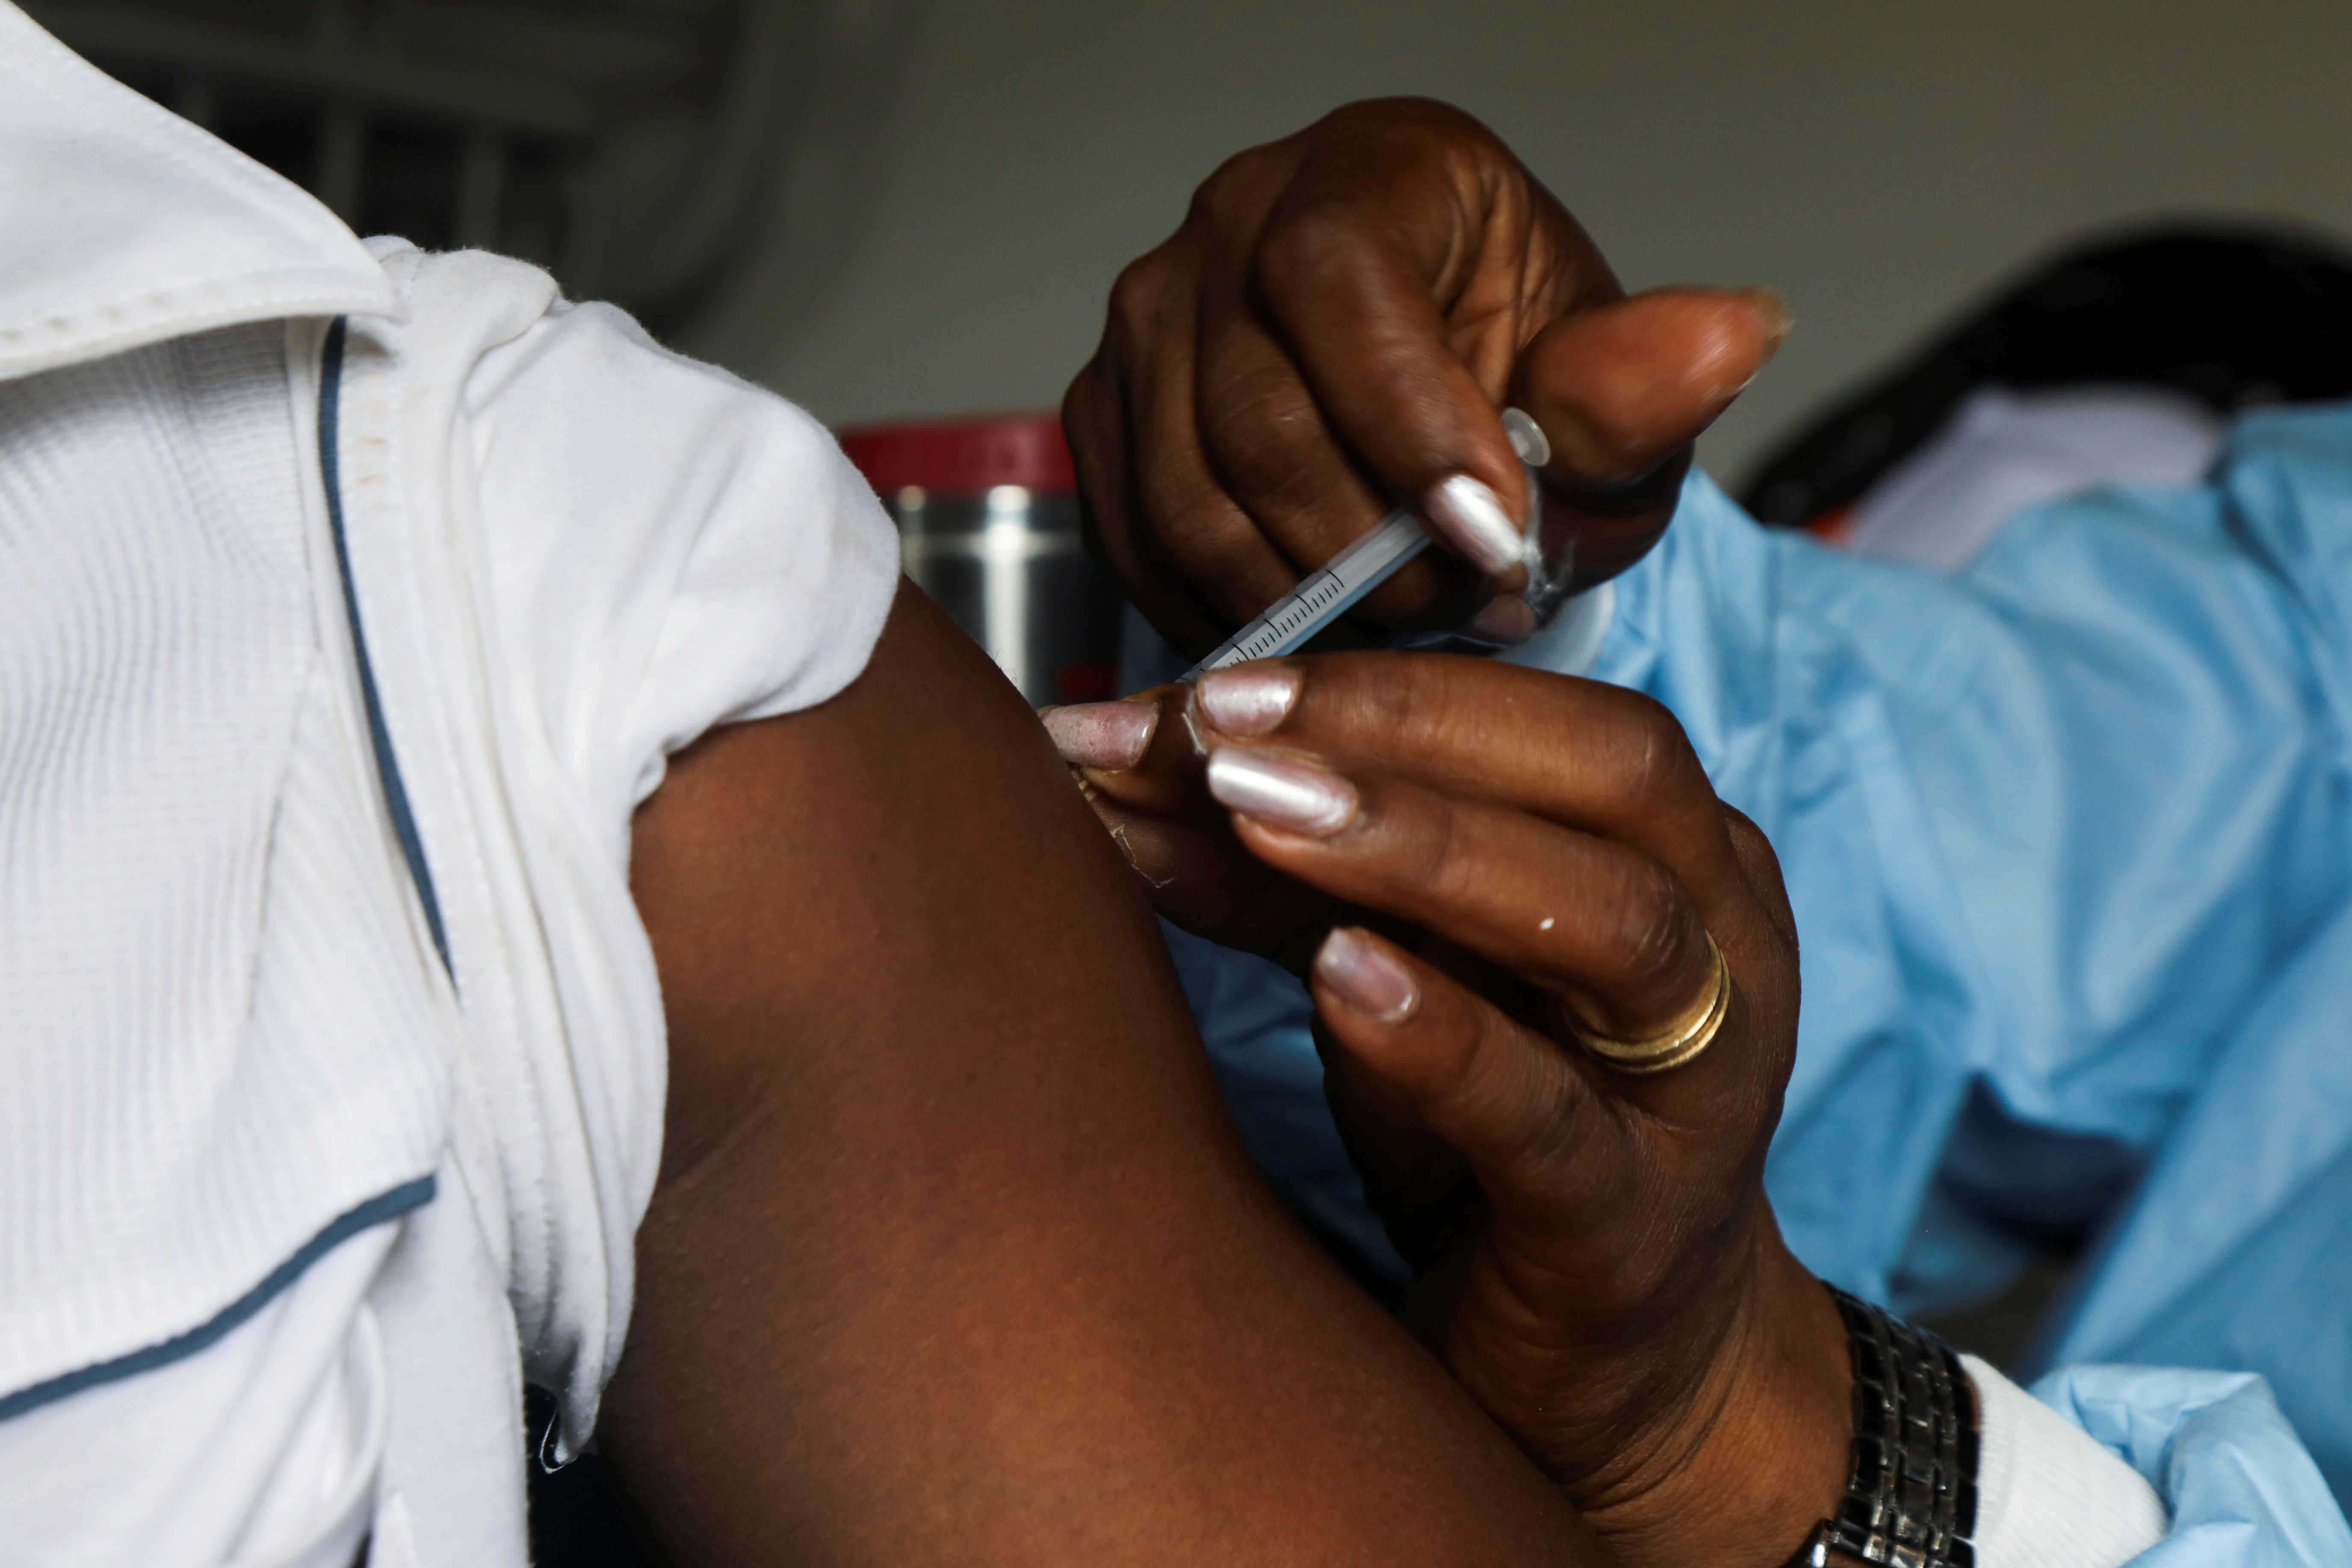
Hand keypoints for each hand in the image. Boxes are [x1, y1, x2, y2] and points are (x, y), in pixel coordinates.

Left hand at [1042, 656, 1849, 1567]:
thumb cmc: (1503, 1137)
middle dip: (1406, 728)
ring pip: (1609, 922)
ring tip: (1258, 810)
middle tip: (1224, 725)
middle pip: (1607, 772)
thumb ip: (1282, 871)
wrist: (1623, 1373)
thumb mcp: (1398, 972)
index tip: (1208, 685)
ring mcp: (1693, 1087)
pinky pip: (1550, 1116)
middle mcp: (1717, 943)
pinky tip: (1339, 976)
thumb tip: (1117, 764)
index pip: (1548, 715)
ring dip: (1425, 848)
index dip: (1376, 683)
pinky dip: (1444, 1036)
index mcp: (1676, 854)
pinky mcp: (1631, 1224)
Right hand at [1064, 97, 1785, 656]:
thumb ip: (1645, 386)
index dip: (1408, 428)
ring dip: (1304, 600)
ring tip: (1403, 618)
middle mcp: (1232, 224)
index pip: (1340, 285)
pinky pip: (1140, 548)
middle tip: (1462, 608)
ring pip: (1187, 504)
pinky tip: (1315, 626)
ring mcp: (1149, 324)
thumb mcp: (1611, 398)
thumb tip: (1732, 337)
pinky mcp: (1103, 418)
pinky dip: (1229, 615)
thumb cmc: (1524, 384)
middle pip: (1253, 418)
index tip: (1490, 541)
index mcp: (1369, 172)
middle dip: (1369, 552)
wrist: (1445, 414)